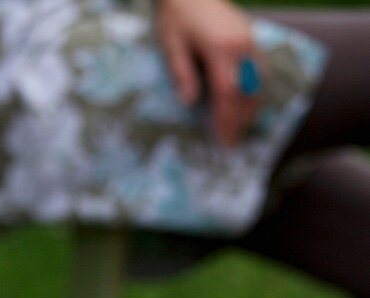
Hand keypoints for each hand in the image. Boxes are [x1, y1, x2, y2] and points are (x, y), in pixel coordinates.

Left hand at [157, 0, 261, 147]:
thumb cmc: (176, 17)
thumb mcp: (172, 45)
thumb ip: (182, 74)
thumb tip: (188, 104)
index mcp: (221, 47)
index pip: (228, 93)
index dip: (227, 120)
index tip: (225, 141)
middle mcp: (241, 44)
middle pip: (247, 91)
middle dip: (240, 120)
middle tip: (232, 143)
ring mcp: (250, 40)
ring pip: (258, 82)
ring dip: (251, 108)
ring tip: (240, 129)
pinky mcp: (252, 37)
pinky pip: (260, 70)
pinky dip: (256, 90)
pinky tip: (247, 105)